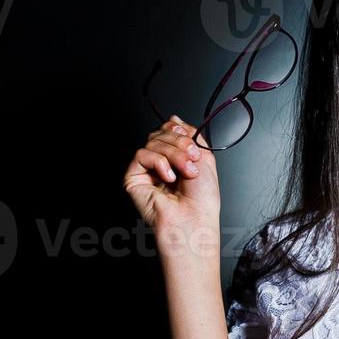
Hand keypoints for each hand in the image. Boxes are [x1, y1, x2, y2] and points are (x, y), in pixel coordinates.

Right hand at [122, 115, 220, 242]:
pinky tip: (168, 178)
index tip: (191, 141)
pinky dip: (158, 162)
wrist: (194, 220)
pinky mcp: (133, 178)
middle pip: (160, 134)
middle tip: (192, 159)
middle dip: (179, 143)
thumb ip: (191, 135)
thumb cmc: (202, 199)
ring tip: (186, 172)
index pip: (168, 130)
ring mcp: (146, 170)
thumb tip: (174, 118)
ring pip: (152, 142)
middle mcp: (160, 163)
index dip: (178, 130)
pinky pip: (141, 154)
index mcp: (176, 158)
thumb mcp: (205, 158)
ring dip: (173, 154)